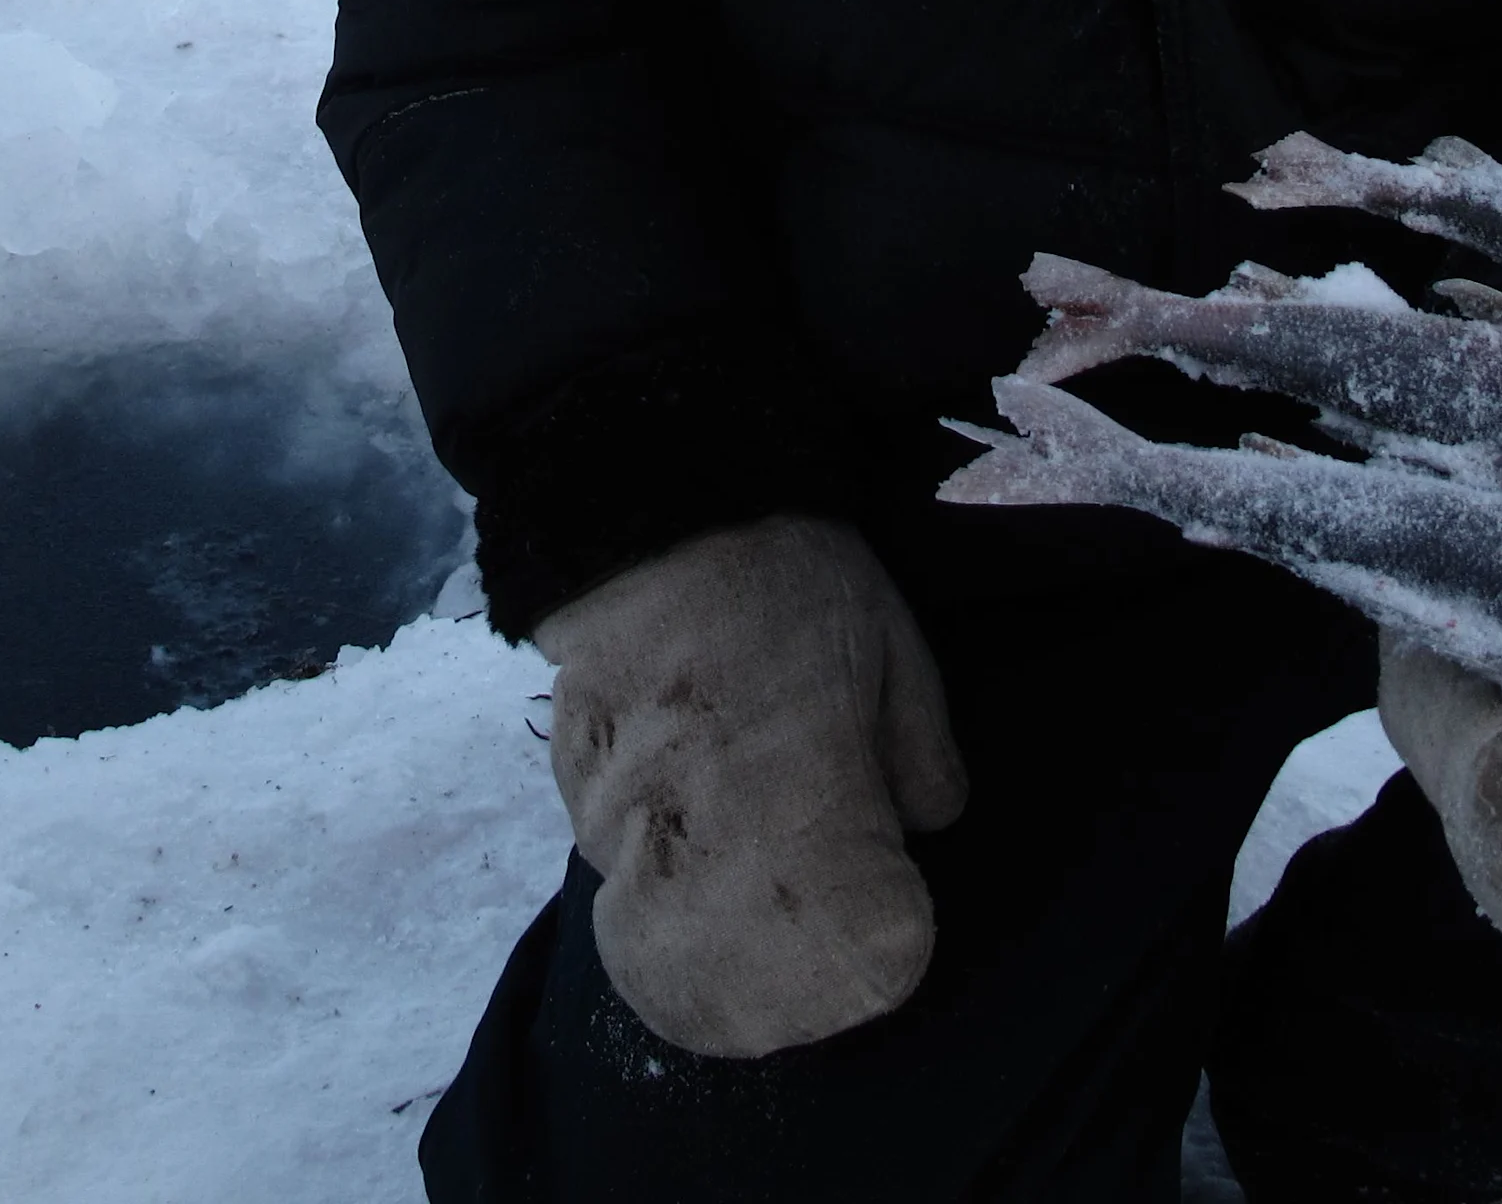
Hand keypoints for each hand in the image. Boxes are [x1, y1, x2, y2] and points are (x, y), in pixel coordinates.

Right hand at [534, 514, 969, 1056]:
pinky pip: (620, 886)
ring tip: (755, 892)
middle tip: (823, 930)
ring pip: (672, 947)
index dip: (882, 955)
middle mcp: (707, 837)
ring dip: (719, 946)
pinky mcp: (577, 804)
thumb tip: (924, 823)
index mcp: (802, 800)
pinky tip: (689, 842)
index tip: (895, 919)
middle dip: (794, 988)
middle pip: (748, 992)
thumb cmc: (787, 578)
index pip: (851, 954)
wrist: (648, 510)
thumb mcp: (890, 647)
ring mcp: (629, 829)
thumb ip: (915, 750)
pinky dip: (658, 890)